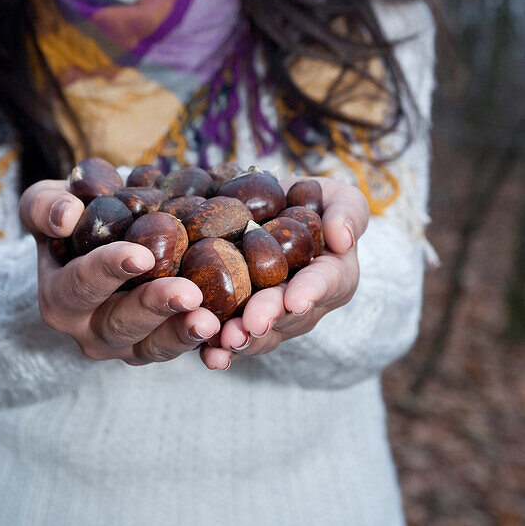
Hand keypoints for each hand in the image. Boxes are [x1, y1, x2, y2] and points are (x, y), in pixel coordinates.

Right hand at [19, 179, 221, 365]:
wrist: (93, 238)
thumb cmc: (69, 215)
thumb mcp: (44, 202)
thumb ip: (44, 206)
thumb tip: (66, 216)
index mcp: (59, 297)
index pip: (81, 285)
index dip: (109, 270)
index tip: (142, 255)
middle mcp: (88, 329)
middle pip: (120, 324)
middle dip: (155, 308)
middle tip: (189, 293)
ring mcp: (123, 344)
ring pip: (152, 346)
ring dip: (182, 334)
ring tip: (211, 320)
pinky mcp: (154, 346)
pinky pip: (178, 348)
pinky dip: (202, 343)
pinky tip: (226, 328)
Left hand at [197, 176, 369, 370]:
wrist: (276, 212)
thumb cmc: (315, 204)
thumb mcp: (340, 199)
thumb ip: (348, 213)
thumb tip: (342, 238)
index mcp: (333, 276)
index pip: (325, 283)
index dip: (310, 292)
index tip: (295, 301)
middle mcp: (304, 304)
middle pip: (288, 315)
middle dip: (269, 319)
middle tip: (252, 323)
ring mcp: (273, 315)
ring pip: (261, 334)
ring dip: (244, 340)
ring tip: (226, 340)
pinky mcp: (242, 318)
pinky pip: (233, 337)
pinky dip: (219, 349)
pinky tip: (207, 354)